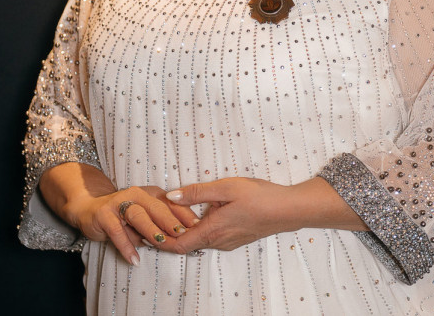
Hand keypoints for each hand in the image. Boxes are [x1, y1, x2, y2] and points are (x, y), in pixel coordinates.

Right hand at [66, 184, 199, 264]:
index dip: (184, 214)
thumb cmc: (122, 216)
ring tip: (160, 243)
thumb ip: (158, 226)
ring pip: (138, 214)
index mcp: (150, 194)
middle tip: (183, 234)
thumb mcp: (143, 218)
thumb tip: (182, 241)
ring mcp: (119, 203)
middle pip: (156, 207)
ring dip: (150, 229)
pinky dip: (126, 246)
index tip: (197, 227)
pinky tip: (134, 260)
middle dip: (170, 221)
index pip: (171, 203)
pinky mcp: (104, 215)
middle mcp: (136, 194)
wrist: (89, 209)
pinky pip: (117, 231)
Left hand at [160, 176, 364, 254]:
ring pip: (199, 240)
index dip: (158, 241)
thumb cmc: (260, 197)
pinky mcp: (236, 238)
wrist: (290, 209)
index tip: (143, 232)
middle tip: (150, 220)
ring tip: (169, 215)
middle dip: (167, 234)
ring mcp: (228, 242)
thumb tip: (171, 195)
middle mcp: (218, 241)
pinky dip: (198, 229)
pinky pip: (211, 237)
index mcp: (212, 231)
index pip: (177, 245)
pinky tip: (197, 214)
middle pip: (186, 244)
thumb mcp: (226, 188)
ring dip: (183, 231)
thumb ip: (197, 192)